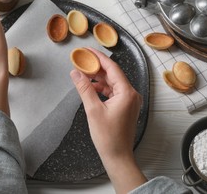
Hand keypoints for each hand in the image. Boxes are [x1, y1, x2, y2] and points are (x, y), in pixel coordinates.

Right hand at [70, 48, 146, 192]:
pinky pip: (114, 92)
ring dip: (99, 79)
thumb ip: (84, 88)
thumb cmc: (108, 137)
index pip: (112, 68)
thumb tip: (75, 72)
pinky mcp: (126, 107)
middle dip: (97, 68)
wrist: (118, 156)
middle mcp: (131, 94)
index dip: (98, 57)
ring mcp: (130, 101)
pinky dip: (102, 89)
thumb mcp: (93, 110)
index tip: (87, 50)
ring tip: (83, 74)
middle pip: (113, 74)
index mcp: (127, 93)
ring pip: (113, 83)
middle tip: (82, 61)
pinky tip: (91, 88)